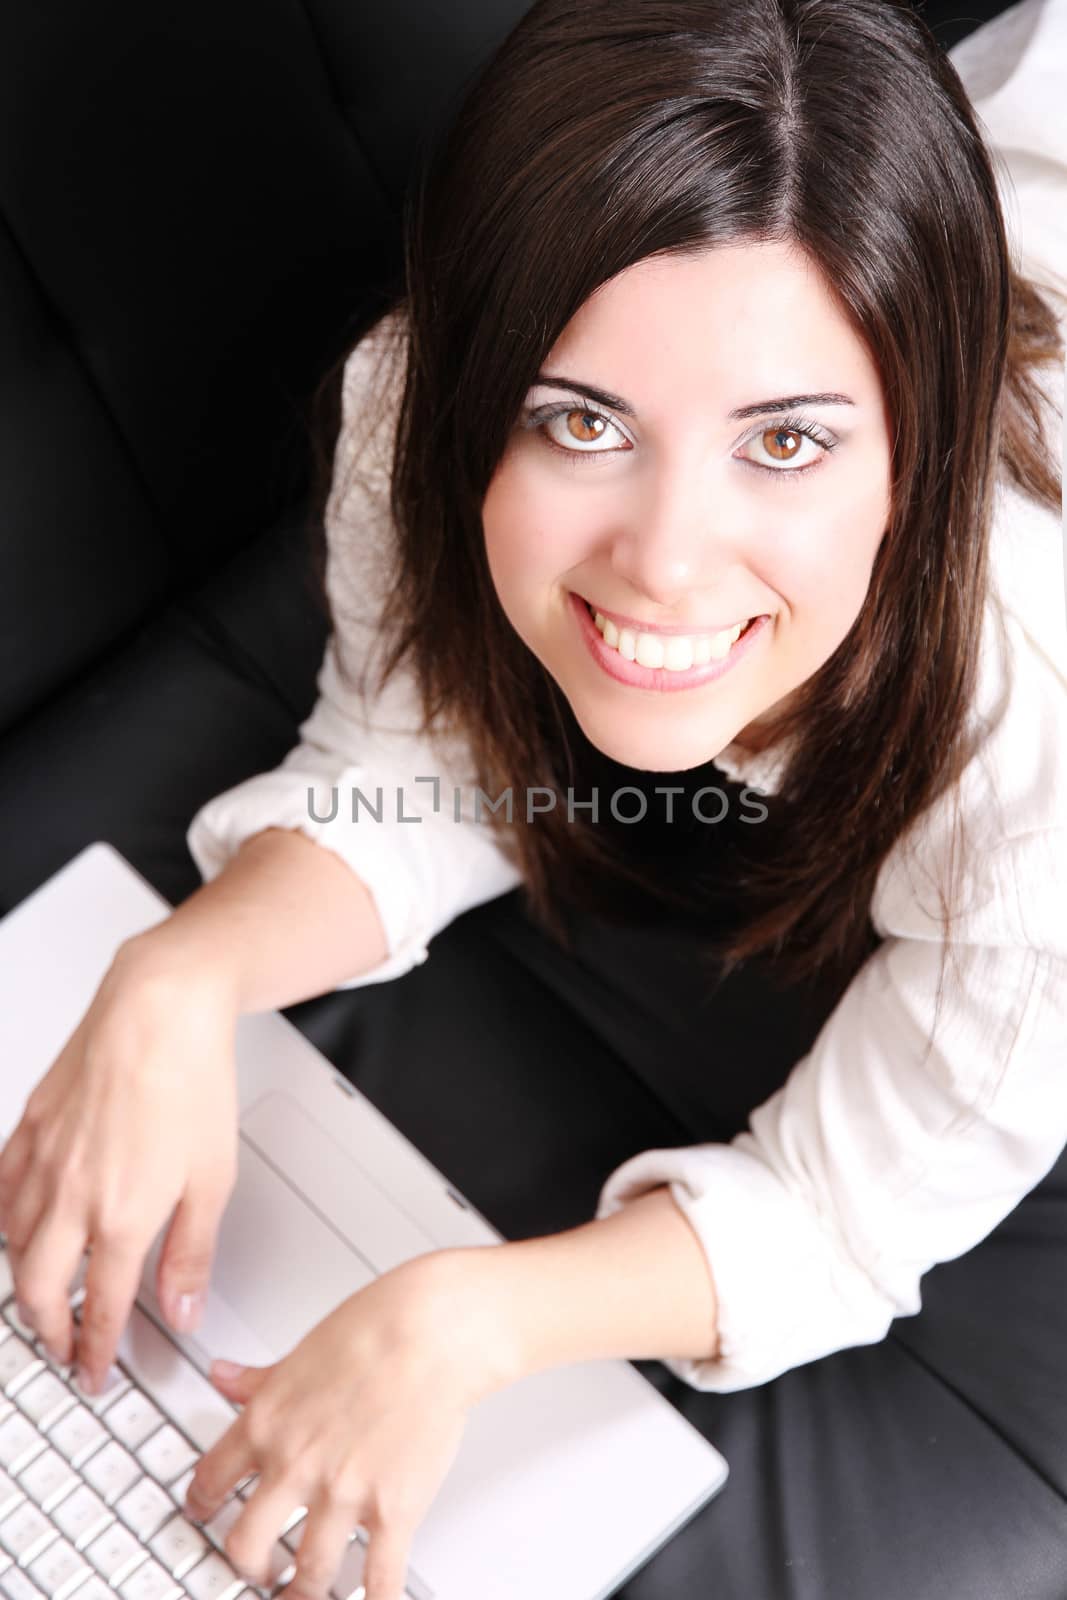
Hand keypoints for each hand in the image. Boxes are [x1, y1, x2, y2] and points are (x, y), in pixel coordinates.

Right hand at [0, 936, 240, 1388]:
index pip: (103, 1308)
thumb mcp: (214, 1179)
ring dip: (26, 1281)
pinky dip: (4, 1223)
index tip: (96, 1370)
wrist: (160, 1009)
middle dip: (50, 1331)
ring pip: (12, 1245)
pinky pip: (0, 1192)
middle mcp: (72, 1196)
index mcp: (122, 1217)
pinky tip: (16, 1227)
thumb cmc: (191, 1079)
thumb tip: (185, 1308)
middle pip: (41, 1291)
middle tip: (64, 1347)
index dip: (98, 1350)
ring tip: (44, 1296)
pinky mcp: (30, 1127)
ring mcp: (43, 1161)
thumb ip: (192, 1252)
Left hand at [183, 1253, 509, 1599]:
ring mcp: (343, 1494)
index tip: (206, 1514)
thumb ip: (257, 1378)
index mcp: (267, 1424)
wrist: (430, 1331)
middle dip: (248, 1566)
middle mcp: (296, 1466)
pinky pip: (378, 1578)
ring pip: (308, 1572)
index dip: (202, 1505)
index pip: (211, 1480)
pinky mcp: (393, 1509)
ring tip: (306, 1592)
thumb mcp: (299, 1352)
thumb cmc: (373, 1330)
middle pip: (246, 1546)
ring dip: (303, 1591)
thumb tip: (223, 1375)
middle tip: (257, 1570)